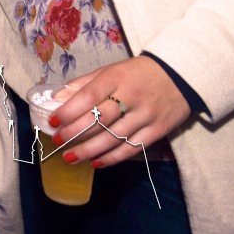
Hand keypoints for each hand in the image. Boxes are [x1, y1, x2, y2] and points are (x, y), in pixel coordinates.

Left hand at [49, 57, 190, 166]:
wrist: (180, 75)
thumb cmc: (137, 73)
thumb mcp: (110, 71)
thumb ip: (83, 84)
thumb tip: (56, 98)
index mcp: (116, 78)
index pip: (89, 96)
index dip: (69, 110)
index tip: (53, 121)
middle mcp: (131, 97)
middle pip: (100, 119)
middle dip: (75, 133)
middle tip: (57, 142)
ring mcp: (146, 115)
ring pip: (114, 137)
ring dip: (89, 150)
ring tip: (70, 158)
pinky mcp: (158, 130)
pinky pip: (132, 148)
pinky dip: (113, 158)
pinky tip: (96, 162)